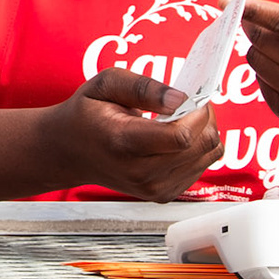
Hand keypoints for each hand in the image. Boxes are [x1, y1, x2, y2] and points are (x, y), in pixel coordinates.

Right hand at [36, 69, 221, 201]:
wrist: (69, 152)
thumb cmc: (87, 114)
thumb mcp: (106, 84)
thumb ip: (143, 87)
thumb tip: (180, 98)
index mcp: (124, 143)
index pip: (181, 136)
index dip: (197, 111)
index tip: (190, 95)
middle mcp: (140, 173)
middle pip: (201, 146)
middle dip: (204, 117)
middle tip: (186, 103)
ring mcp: (153, 188)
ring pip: (208, 156)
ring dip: (203, 132)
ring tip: (178, 119)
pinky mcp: (162, 194)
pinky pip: (201, 167)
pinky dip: (196, 148)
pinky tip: (173, 138)